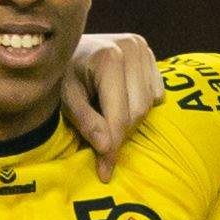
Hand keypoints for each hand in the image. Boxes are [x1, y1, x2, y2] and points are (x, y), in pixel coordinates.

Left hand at [67, 33, 160, 163]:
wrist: (65, 47)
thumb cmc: (62, 74)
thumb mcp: (66, 99)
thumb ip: (86, 122)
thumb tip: (107, 148)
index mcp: (108, 58)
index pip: (119, 114)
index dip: (113, 147)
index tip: (105, 172)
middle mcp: (131, 47)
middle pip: (138, 111)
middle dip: (120, 133)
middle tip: (101, 145)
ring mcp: (143, 48)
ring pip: (149, 104)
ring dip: (130, 118)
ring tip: (105, 114)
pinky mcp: (150, 53)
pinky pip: (156, 93)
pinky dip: (141, 104)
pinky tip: (120, 98)